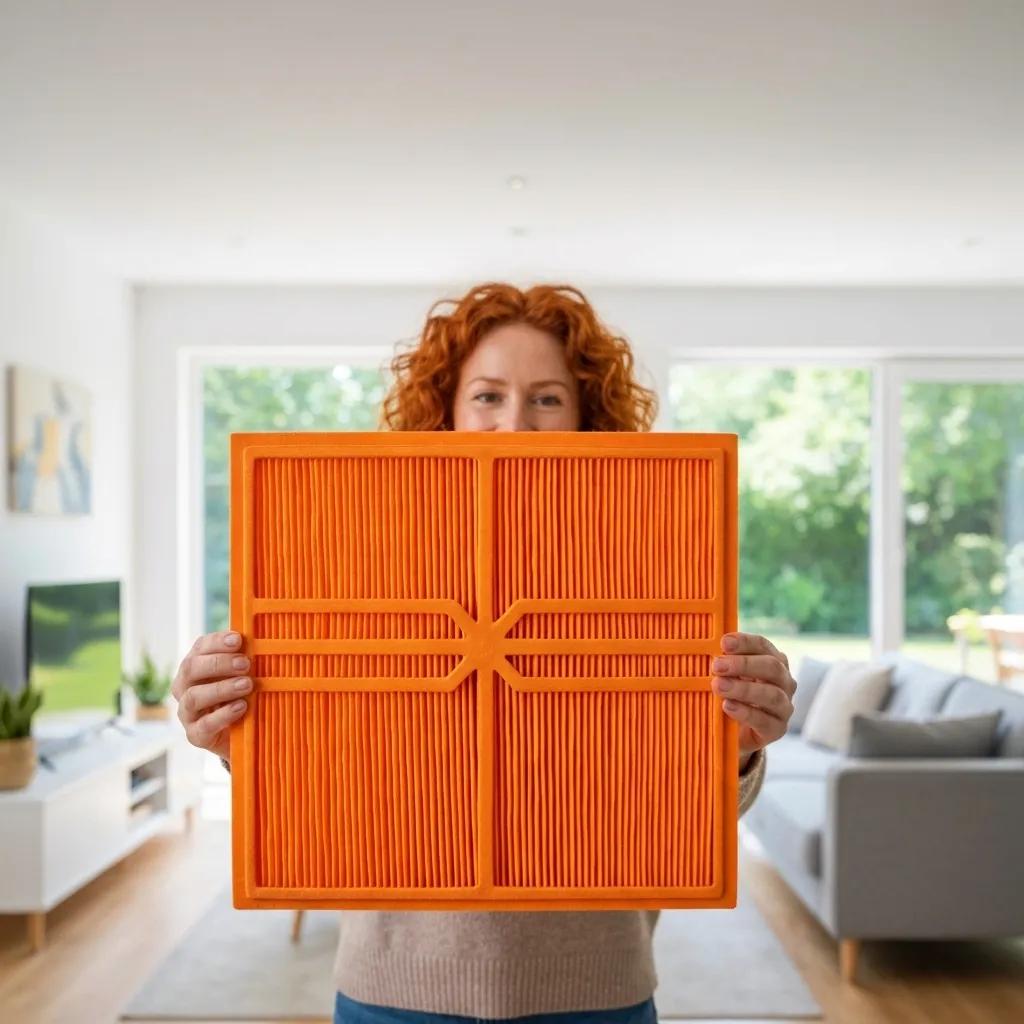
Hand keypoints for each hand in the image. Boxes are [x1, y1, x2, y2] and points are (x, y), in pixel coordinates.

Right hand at [172, 630, 251, 761]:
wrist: (242, 735)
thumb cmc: (243, 695)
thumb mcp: (245, 674)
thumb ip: (247, 659)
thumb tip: (264, 640)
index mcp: (195, 665)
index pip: (200, 647)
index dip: (217, 642)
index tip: (238, 639)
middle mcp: (185, 687)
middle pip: (191, 668)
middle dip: (219, 663)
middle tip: (245, 663)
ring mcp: (187, 712)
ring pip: (194, 697)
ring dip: (222, 688)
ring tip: (247, 685)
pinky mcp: (196, 735)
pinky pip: (204, 725)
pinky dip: (223, 715)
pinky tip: (241, 707)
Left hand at [710, 632, 794, 769]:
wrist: (738, 732)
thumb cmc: (733, 696)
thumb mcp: (728, 677)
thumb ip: (722, 665)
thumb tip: (701, 649)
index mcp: (773, 662)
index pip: (763, 646)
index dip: (745, 642)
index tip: (724, 642)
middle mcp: (784, 682)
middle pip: (772, 667)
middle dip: (743, 664)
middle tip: (717, 666)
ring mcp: (784, 707)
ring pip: (772, 695)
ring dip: (743, 689)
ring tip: (719, 686)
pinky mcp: (777, 730)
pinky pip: (766, 721)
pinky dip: (746, 713)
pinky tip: (728, 707)